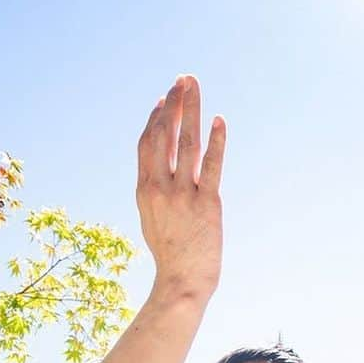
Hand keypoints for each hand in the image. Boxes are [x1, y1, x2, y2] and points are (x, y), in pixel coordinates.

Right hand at [136, 75, 225, 304]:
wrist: (182, 282)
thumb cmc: (171, 256)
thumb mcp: (153, 220)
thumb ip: (155, 194)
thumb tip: (161, 175)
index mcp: (144, 190)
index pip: (147, 144)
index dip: (156, 119)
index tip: (165, 99)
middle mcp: (160, 188)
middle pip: (164, 134)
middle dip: (174, 104)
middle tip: (184, 80)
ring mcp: (183, 195)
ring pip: (186, 143)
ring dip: (191, 111)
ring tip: (196, 87)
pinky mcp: (207, 204)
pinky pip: (211, 166)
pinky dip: (216, 142)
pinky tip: (219, 122)